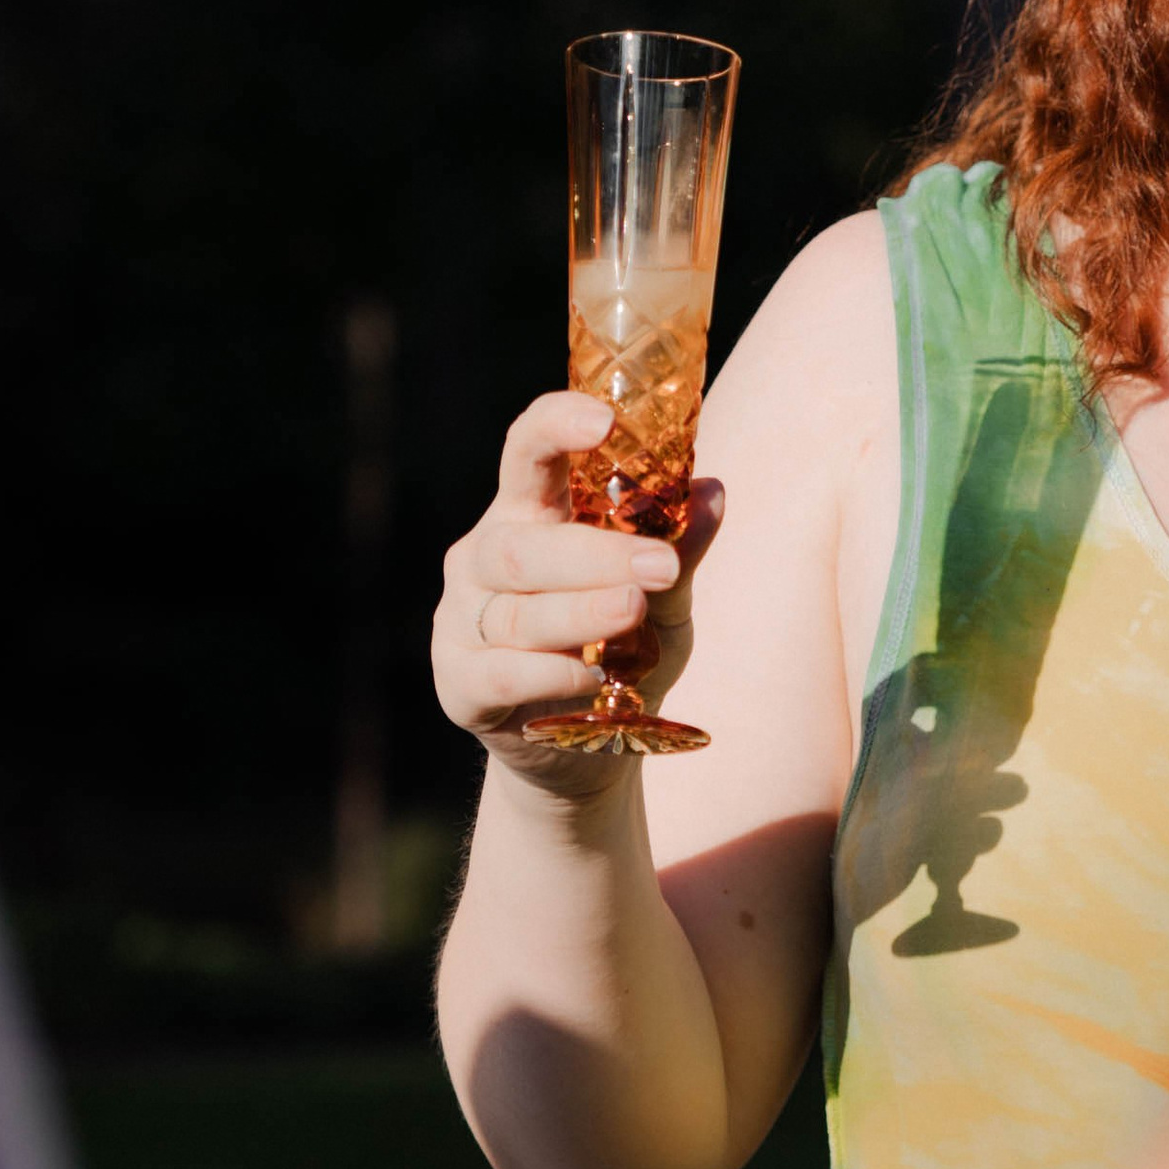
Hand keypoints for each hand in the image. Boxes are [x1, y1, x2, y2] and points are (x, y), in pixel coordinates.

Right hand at [434, 392, 726, 790]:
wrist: (586, 748)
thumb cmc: (624, 648)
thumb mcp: (664, 597)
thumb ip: (679, 549)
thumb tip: (712, 492)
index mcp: (530, 512)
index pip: (527, 450)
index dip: (557, 425)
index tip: (606, 420)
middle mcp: (486, 556)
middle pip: (524, 544)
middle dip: (596, 554)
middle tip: (660, 566)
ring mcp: (462, 619)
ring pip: (516, 609)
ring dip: (581, 611)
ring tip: (634, 611)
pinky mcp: (457, 682)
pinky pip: (500, 672)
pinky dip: (550, 672)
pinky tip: (592, 674)